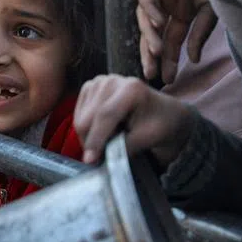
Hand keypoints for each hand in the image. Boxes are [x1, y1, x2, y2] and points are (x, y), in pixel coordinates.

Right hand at [74, 75, 194, 165]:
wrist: (163, 110)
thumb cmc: (161, 123)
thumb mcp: (150, 137)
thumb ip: (126, 147)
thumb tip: (104, 158)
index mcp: (131, 88)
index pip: (105, 116)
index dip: (96, 140)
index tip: (90, 161)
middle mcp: (111, 80)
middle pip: (88, 118)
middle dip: (92, 142)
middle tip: (105, 156)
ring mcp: (98, 82)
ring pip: (80, 119)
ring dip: (91, 136)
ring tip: (112, 138)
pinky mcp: (89, 87)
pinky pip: (78, 115)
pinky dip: (89, 128)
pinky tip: (106, 128)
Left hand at [136, 0, 216, 82]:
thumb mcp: (212, 9)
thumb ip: (200, 33)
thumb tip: (193, 60)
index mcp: (181, 14)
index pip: (170, 42)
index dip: (169, 61)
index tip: (168, 79)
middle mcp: (167, 4)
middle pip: (153, 34)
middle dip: (152, 54)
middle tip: (152, 72)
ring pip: (144, 17)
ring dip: (149, 35)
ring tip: (158, 51)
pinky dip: (149, 7)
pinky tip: (159, 21)